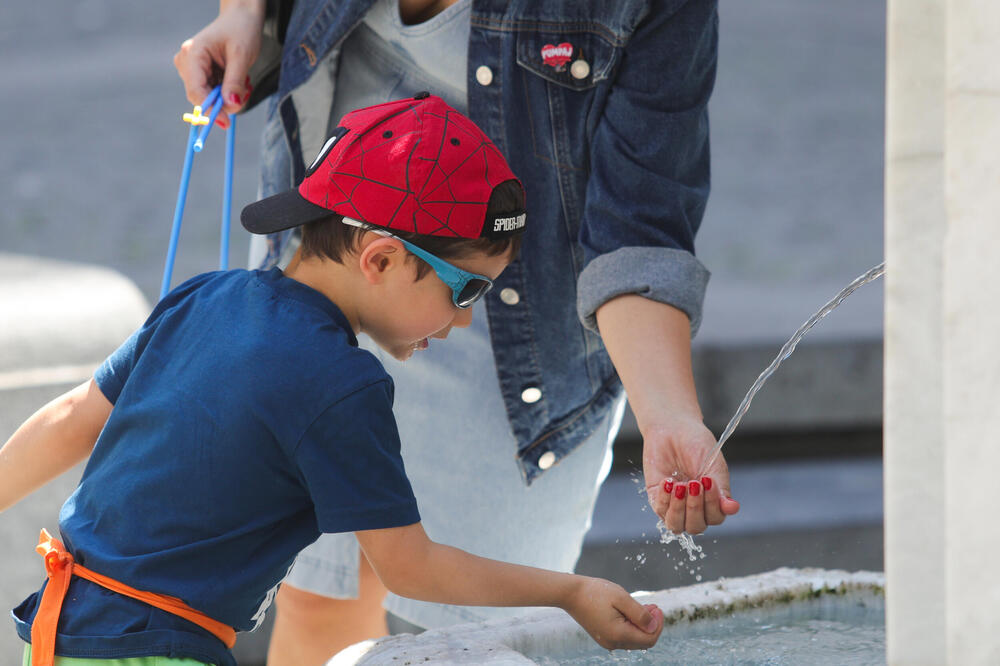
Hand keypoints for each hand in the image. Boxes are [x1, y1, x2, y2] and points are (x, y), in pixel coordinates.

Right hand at [173, 0, 264, 127]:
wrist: (241, 18)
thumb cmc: (241, 30)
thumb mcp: (242, 56)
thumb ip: (235, 82)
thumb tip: (231, 106)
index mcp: (192, 54)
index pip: (196, 91)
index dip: (210, 110)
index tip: (226, 123)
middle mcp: (186, 62)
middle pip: (201, 97)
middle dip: (222, 102)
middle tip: (243, 94)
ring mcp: (191, 68)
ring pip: (208, 96)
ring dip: (227, 96)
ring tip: (242, 80)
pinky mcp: (200, 73)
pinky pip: (212, 92)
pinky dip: (226, 91)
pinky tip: (236, 78)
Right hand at [563, 577, 663, 650]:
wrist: (571, 594)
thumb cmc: (595, 592)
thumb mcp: (621, 598)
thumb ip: (639, 614)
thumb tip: (654, 626)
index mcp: (618, 634)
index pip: (649, 639)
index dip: (658, 625)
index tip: (658, 608)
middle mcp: (613, 643)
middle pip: (643, 641)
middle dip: (652, 625)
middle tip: (654, 606)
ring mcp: (608, 641)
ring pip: (634, 639)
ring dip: (643, 625)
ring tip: (646, 606)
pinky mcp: (604, 636)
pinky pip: (625, 635)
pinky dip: (632, 625)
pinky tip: (633, 611)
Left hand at [642, 415, 739, 533]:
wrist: (672, 428)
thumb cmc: (696, 444)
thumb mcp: (713, 465)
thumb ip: (722, 488)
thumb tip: (732, 508)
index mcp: (712, 501)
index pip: (716, 518)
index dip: (712, 505)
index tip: (708, 481)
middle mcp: (693, 507)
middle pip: (696, 527)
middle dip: (695, 508)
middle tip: (694, 483)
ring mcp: (674, 505)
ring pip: (676, 526)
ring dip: (678, 509)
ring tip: (680, 485)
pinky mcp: (657, 498)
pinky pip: (660, 510)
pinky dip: (664, 499)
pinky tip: (668, 481)